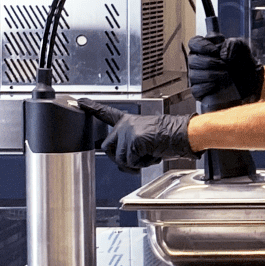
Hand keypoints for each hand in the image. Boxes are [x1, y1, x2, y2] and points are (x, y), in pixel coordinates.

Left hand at [76, 99, 196, 173]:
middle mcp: (126, 125)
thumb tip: (125, 161)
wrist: (184, 134)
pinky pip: (131, 161)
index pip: (105, 112)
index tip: (79, 102)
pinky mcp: (133, 141)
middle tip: (137, 158)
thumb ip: (132, 144)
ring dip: (135, 162)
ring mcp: (128, 132)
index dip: (91, 107)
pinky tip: (153, 154)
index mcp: (129, 121)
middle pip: (107, 147)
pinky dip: (143, 163)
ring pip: (119, 158)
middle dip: (120, 158)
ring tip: (150, 154)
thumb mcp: (148, 136)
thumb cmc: (172, 135)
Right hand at [187, 34, 263, 103]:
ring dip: (211, 74)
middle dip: (210, 62)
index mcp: (206, 48)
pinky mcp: (200, 91)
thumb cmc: (243, 63)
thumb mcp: (242, 48)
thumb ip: (232, 44)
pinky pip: (196, 89)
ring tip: (225, 75)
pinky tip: (216, 85)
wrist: (251, 82)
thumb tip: (222, 55)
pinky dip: (206, 87)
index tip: (215, 50)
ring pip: (193, 75)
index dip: (202, 45)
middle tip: (225, 65)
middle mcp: (199, 62)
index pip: (194, 43)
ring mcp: (198, 77)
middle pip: (193, 60)